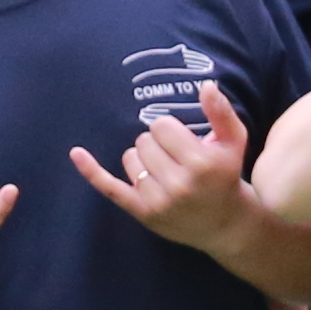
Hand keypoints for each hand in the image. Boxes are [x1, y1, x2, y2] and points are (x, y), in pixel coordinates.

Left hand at [70, 80, 255, 246]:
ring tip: (165, 171)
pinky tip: (76, 153)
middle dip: (158, 144)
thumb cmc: (226, 175)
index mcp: (199, 163)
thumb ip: (221, 112)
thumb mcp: (234, 142)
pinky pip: (110, 188)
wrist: (225, 224)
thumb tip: (206, 85)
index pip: (161, 126)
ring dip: (143, 159)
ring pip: (130, 158)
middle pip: (144, 140)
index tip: (184, 142)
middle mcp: (178, 184)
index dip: (171, 130)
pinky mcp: (142, 213)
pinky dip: (92, 171)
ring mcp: (158, 201)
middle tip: (176, 158)